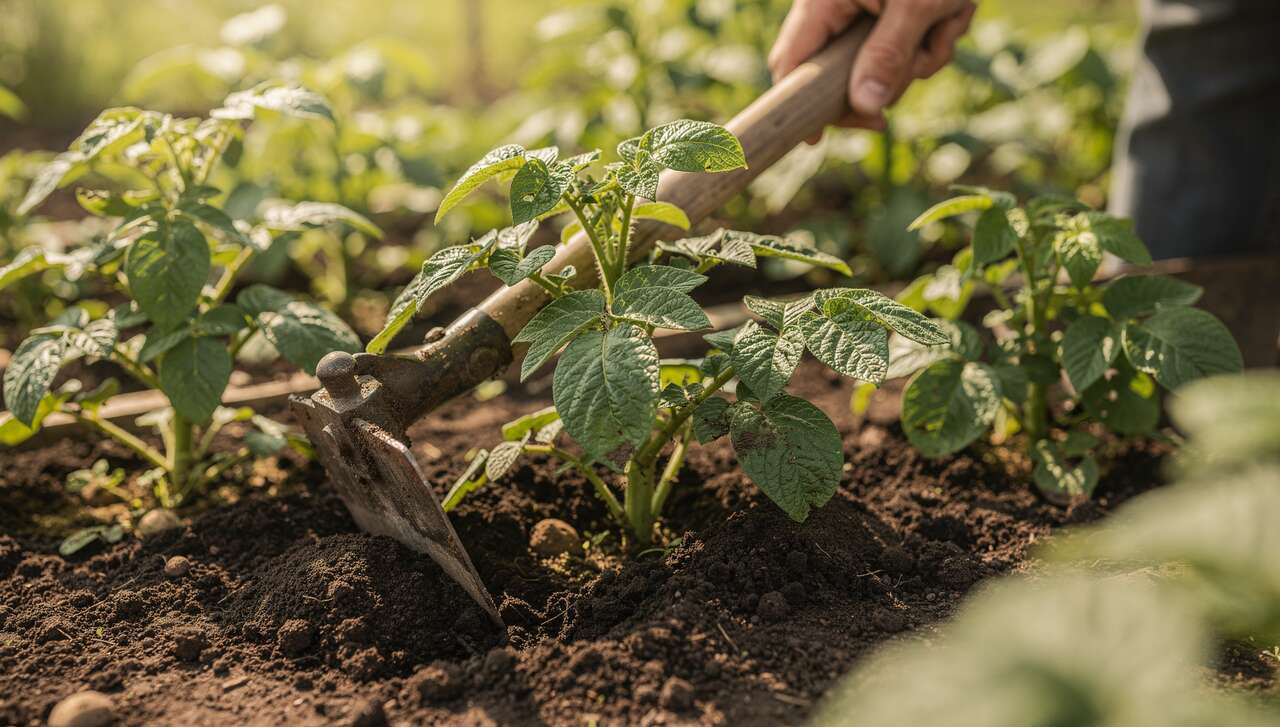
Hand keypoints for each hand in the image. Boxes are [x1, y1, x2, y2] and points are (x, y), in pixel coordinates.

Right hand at [768, 0, 975, 134]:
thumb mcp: (917, 4)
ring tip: (949, 16)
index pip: (792, 63)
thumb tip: (866, 109)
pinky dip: (933, 39)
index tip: (814, 138)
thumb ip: (889, 55)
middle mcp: (837, 9)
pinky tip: (951, 13)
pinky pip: (905, 50)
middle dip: (892, 75)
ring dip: (924, 54)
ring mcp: (865, 13)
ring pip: (883, 66)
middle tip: (923, 61)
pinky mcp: (889, 15)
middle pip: (842, 75)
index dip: (799, 104)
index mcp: (824, 2)